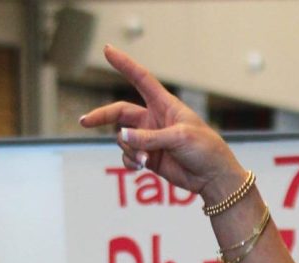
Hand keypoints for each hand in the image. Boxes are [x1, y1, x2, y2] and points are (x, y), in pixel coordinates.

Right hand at [79, 45, 245, 201]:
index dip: (124, 65)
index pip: (141, 79)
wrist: (213, 178)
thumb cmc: (205, 150)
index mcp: (165, 105)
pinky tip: (140, 166)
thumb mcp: (179, 138)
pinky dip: (130, 161)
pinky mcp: (149, 158)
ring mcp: (150, 139)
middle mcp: (154, 119)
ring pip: (123, 139)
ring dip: (129, 149)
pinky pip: (129, 156)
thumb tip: (122, 137)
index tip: (107, 50)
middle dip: (101, 116)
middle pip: (119, 112)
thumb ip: (149, 138)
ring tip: (145, 159)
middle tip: (84, 121)